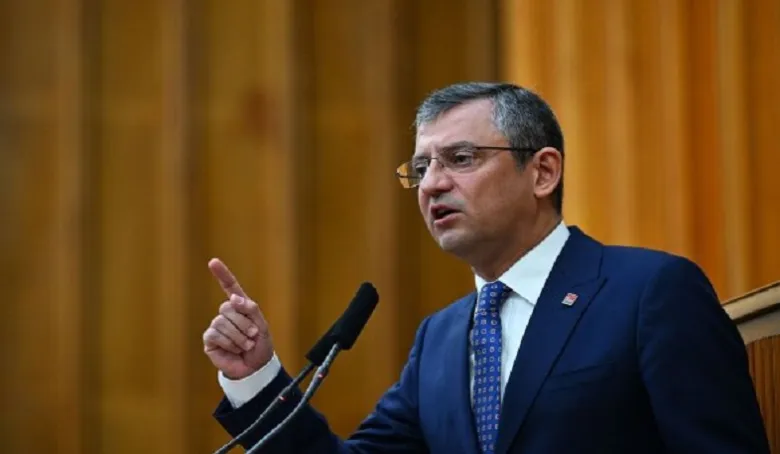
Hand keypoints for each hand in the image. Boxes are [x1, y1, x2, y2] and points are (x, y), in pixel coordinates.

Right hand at [203, 258, 273, 379]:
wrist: (255, 368)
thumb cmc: (260, 346)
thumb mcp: (262, 325)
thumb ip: (251, 309)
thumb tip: (233, 299)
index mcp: (240, 307)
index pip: (230, 287)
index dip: (222, 274)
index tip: (213, 262)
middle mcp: (227, 314)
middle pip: (228, 307)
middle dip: (243, 323)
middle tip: (253, 336)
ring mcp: (217, 326)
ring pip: (222, 321)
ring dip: (238, 336)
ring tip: (246, 345)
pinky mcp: (210, 340)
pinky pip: (216, 334)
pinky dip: (229, 343)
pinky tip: (234, 350)